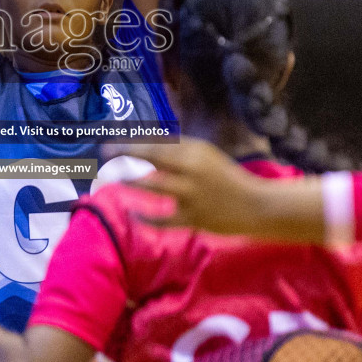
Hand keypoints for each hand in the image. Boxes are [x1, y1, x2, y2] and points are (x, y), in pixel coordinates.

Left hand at [102, 140, 324, 241]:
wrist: (256, 205)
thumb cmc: (227, 178)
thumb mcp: (206, 156)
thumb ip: (179, 151)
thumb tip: (146, 146)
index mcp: (196, 150)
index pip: (156, 142)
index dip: (131, 142)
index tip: (110, 143)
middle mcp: (192, 168)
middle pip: (151, 157)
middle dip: (124, 155)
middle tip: (105, 157)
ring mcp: (192, 194)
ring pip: (153, 185)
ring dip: (131, 182)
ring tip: (116, 180)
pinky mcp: (193, 218)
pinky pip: (162, 219)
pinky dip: (146, 217)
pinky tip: (133, 213)